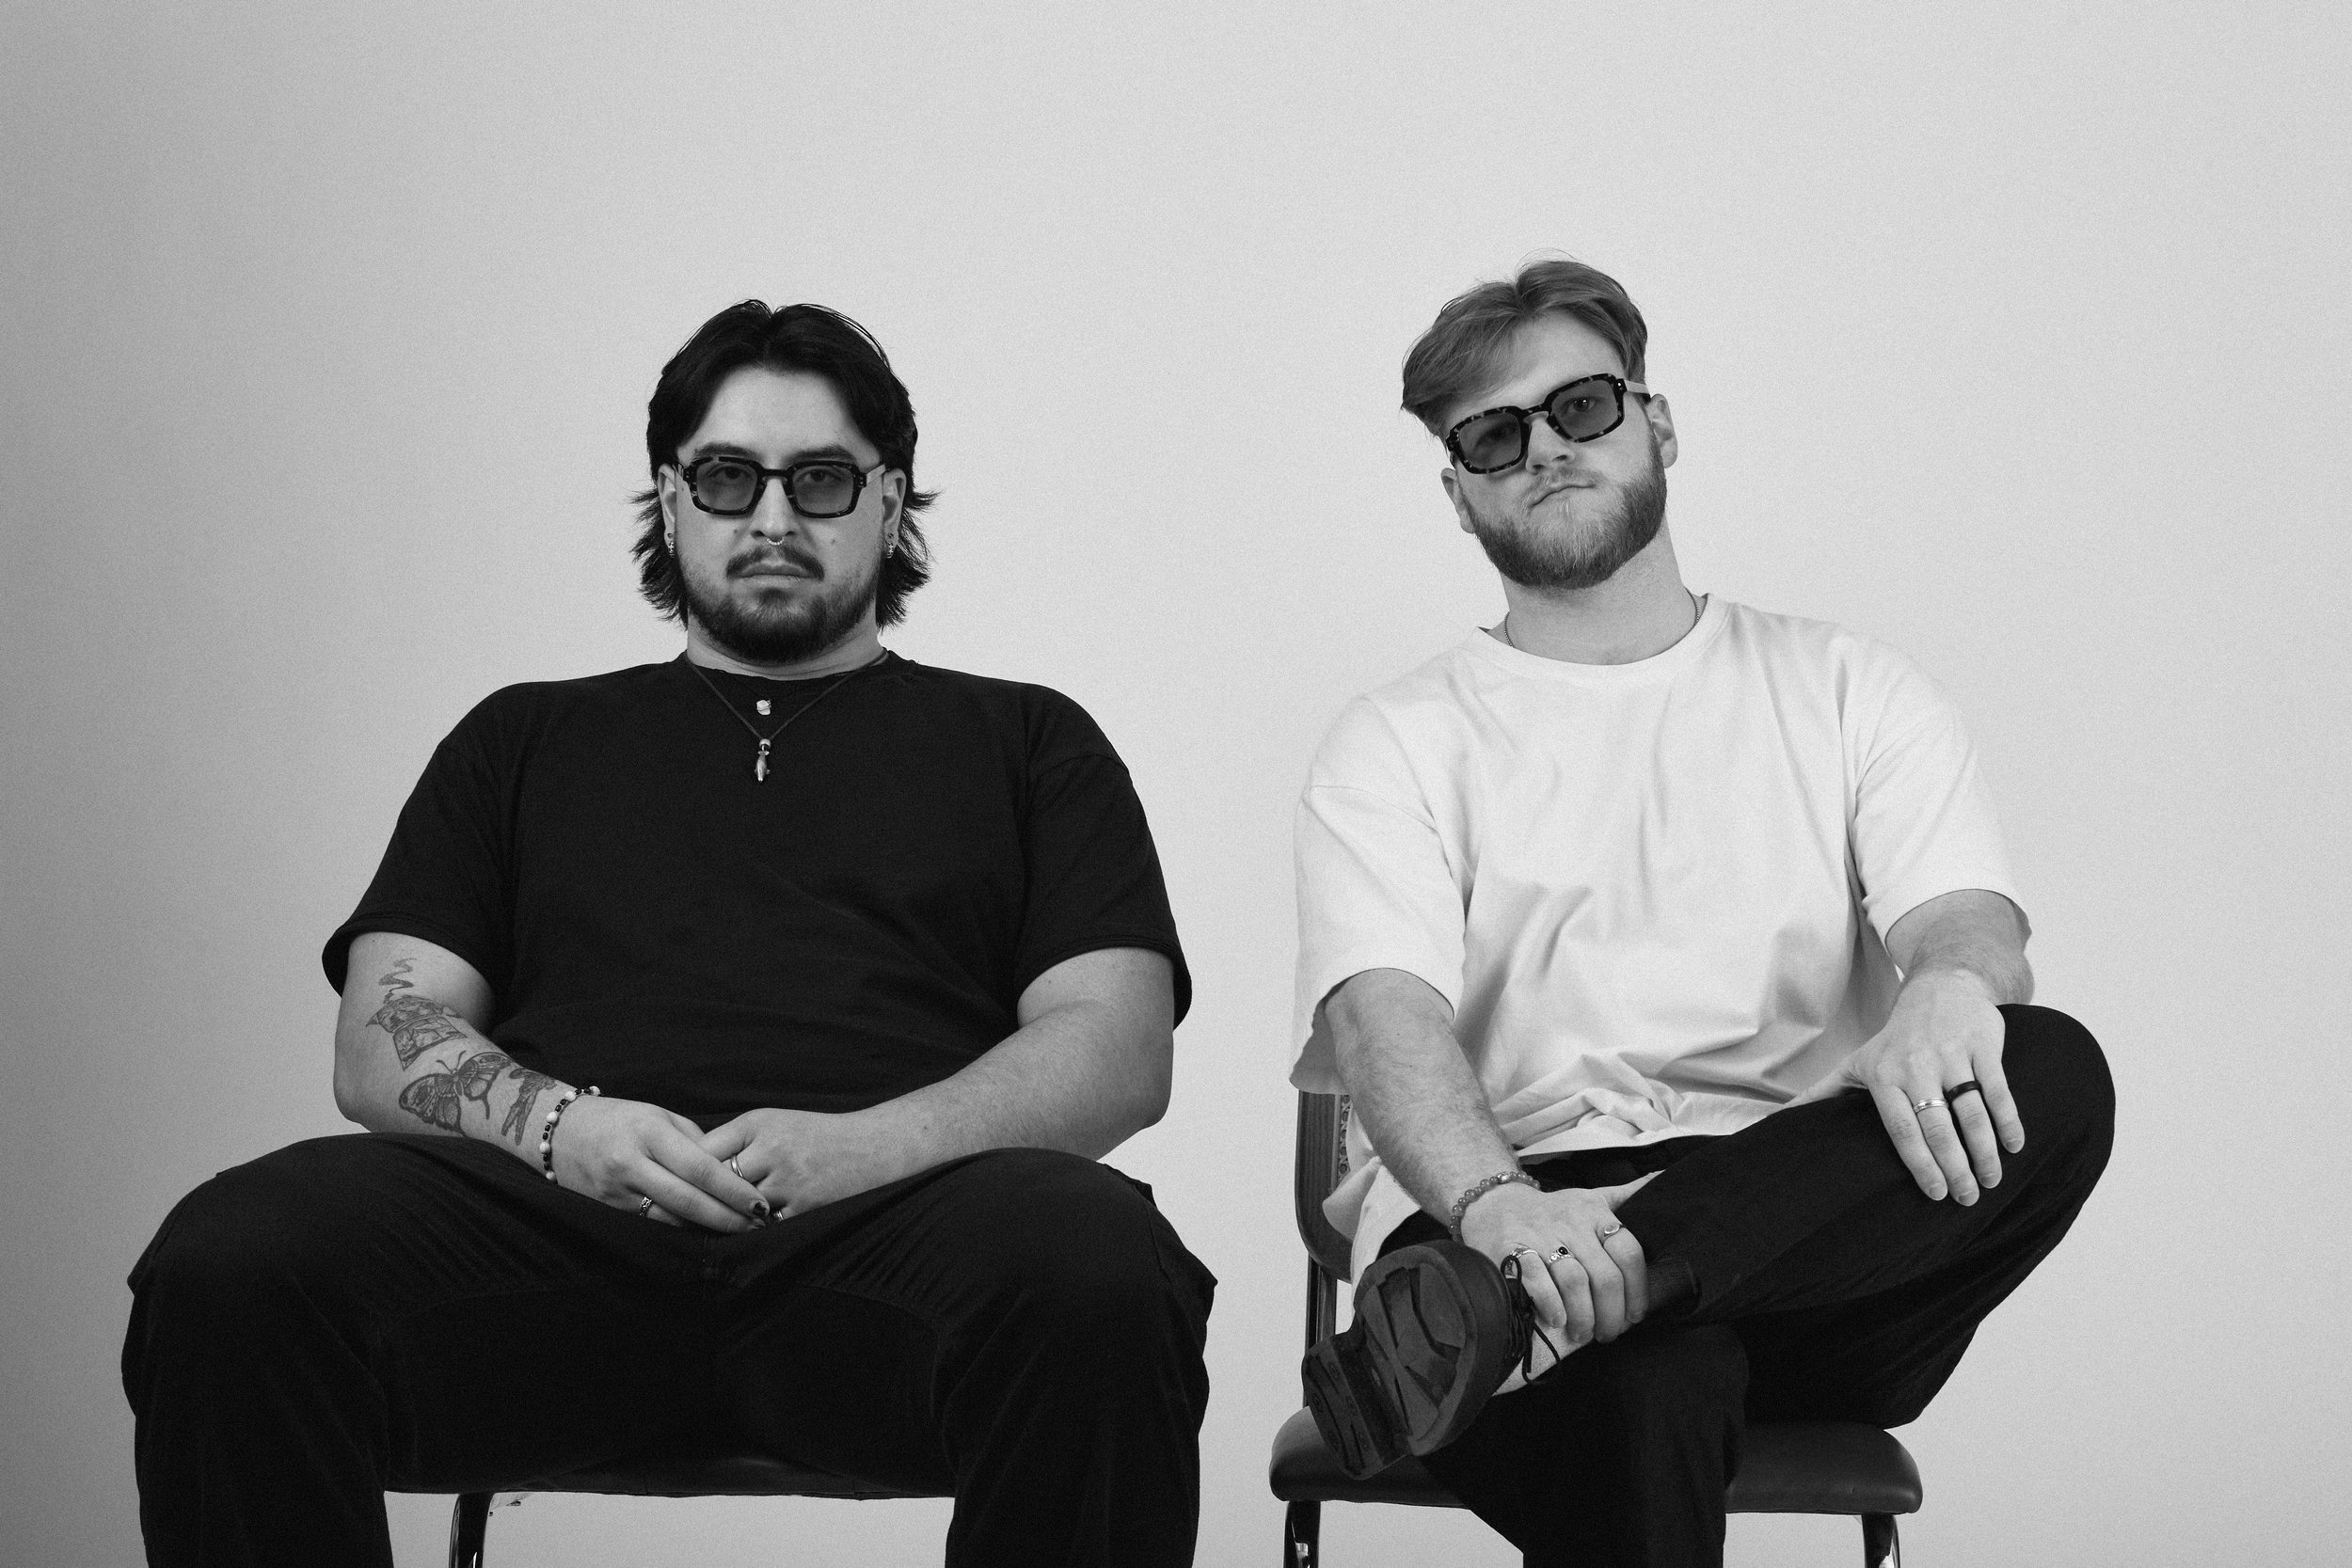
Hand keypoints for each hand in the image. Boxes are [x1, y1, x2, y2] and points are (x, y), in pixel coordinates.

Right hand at [548, 1094, 769, 1232]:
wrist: (561, 1133)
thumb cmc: (621, 1119)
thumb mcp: (658, 1116)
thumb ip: (694, 1141)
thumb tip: (730, 1167)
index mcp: (650, 1132)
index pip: (699, 1168)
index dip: (733, 1189)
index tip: (760, 1202)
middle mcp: (631, 1162)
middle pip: (687, 1200)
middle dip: (727, 1217)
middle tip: (758, 1225)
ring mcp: (616, 1190)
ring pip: (670, 1218)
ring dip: (706, 1229)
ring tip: (738, 1231)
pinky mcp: (608, 1209)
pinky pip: (651, 1223)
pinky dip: (680, 1230)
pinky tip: (702, 1232)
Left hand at [698, 1107, 910, 1219]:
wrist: (871, 1146)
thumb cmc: (813, 1136)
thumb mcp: (771, 1122)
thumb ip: (733, 1140)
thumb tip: (688, 1167)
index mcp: (757, 1124)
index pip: (703, 1152)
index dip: (686, 1173)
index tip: (673, 1187)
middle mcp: (771, 1149)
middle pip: (716, 1182)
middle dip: (701, 1199)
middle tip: (680, 1214)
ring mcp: (789, 1180)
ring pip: (737, 1208)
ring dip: (725, 1218)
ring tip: (708, 1227)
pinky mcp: (805, 1207)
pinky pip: (765, 1226)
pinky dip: (753, 1231)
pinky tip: (745, 1232)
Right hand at [1457, 1173, 1658, 1373]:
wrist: (1492, 1204)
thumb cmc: (1551, 1211)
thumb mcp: (1589, 1197)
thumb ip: (1626, 1196)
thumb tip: (1663, 1178)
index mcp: (1595, 1212)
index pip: (1629, 1251)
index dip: (1638, 1290)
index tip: (1635, 1315)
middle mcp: (1571, 1223)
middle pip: (1605, 1275)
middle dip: (1612, 1314)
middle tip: (1608, 1334)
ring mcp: (1541, 1236)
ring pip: (1575, 1282)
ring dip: (1584, 1316)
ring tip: (1582, 1332)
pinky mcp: (1513, 1250)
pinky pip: (1538, 1281)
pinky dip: (1552, 1305)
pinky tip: (1557, 1319)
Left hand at [1790, 969, 2023, 1203]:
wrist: (1941, 988)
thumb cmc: (1895, 1039)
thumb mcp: (1856, 1062)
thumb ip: (1822, 1094)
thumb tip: (1775, 1123)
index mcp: (1885, 1077)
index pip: (1901, 1130)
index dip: (1919, 1164)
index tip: (1934, 1194)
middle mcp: (1917, 1066)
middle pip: (1938, 1127)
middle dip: (1955, 1168)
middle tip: (1967, 1199)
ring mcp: (1952, 1056)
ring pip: (1971, 1113)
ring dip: (1985, 1151)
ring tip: (1991, 1181)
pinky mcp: (1984, 1047)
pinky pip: (1998, 1091)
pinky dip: (2008, 1122)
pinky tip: (2014, 1147)